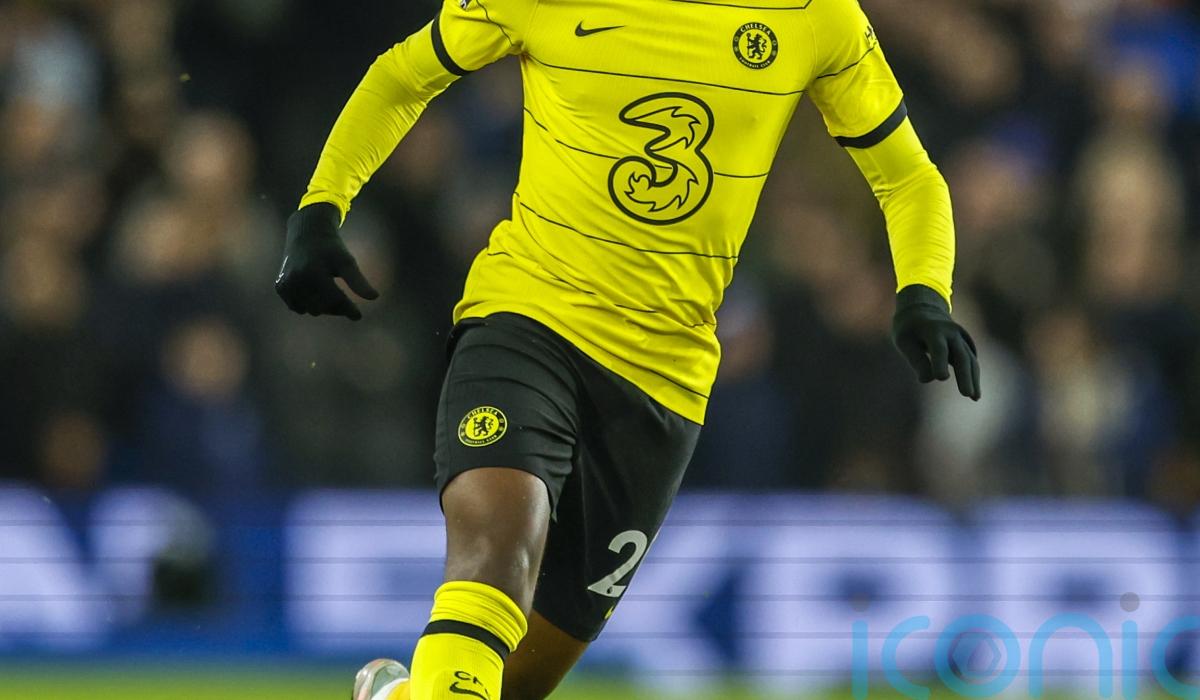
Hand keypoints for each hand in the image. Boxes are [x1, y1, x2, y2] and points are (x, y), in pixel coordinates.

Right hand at [274, 203, 378, 319]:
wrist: (306, 234)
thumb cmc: (331, 248)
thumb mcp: (346, 261)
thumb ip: (358, 280)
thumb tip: (375, 297)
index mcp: (314, 272)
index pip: (334, 299)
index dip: (348, 309)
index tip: (358, 316)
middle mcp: (297, 279)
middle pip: (322, 307)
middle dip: (337, 308)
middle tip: (347, 303)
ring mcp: (286, 284)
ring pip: (310, 309)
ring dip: (324, 307)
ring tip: (332, 294)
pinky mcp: (280, 287)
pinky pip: (298, 307)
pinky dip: (308, 305)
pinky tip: (317, 295)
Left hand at [891, 284, 980, 399]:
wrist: (923, 309)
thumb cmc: (910, 329)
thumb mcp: (904, 342)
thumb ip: (916, 359)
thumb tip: (928, 380)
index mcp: (932, 329)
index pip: (938, 348)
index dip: (939, 362)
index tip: (941, 378)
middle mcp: (951, 332)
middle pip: (960, 356)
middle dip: (964, 375)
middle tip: (966, 394)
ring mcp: (961, 337)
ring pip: (970, 359)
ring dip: (973, 379)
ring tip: (974, 398)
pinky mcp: (965, 344)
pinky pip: (971, 361)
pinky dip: (973, 376)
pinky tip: (974, 393)